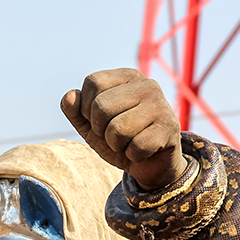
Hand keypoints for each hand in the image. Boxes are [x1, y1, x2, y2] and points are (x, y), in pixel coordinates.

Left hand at [60, 68, 186, 190]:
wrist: (150, 162)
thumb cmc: (118, 138)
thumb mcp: (91, 125)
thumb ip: (76, 111)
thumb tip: (70, 95)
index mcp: (127, 77)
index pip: (93, 82)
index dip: (86, 107)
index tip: (100, 119)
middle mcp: (147, 85)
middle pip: (101, 106)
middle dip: (100, 129)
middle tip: (114, 134)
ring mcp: (161, 105)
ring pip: (117, 130)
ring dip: (116, 145)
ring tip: (128, 142)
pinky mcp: (169, 128)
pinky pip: (135, 147)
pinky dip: (133, 155)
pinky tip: (142, 150)